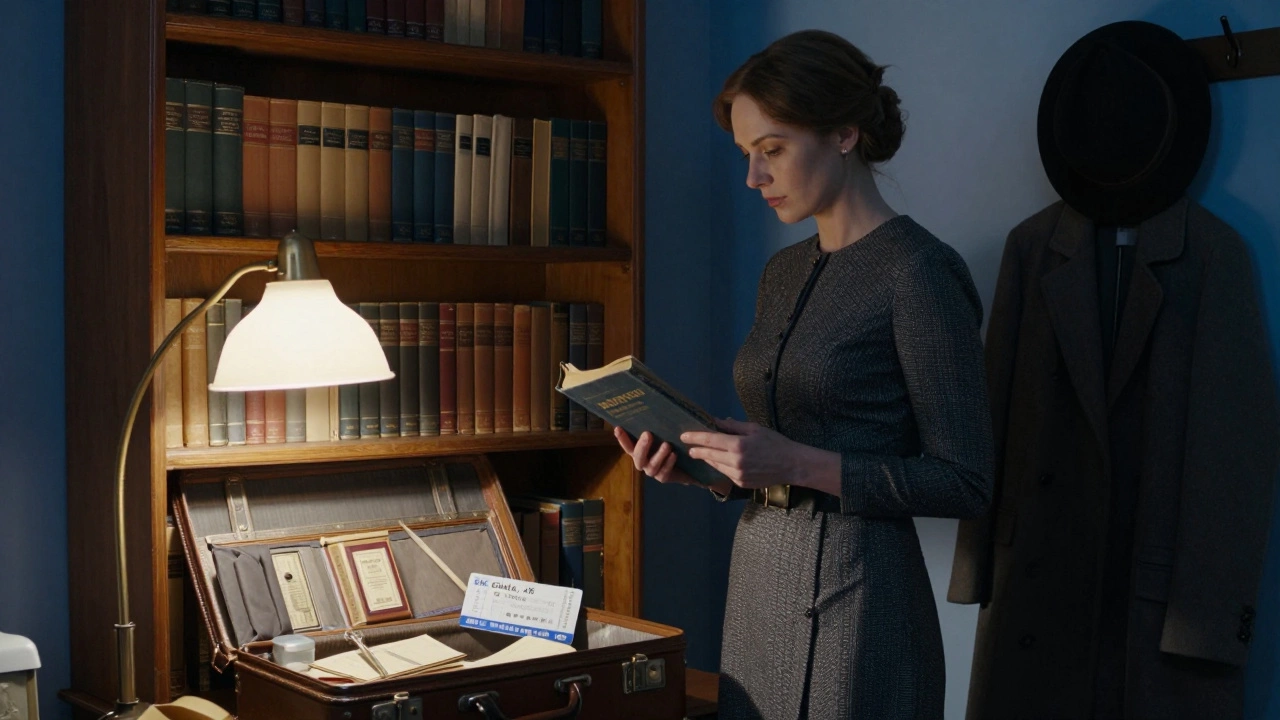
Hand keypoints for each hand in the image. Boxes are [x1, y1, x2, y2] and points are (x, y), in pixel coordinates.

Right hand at [614, 427, 696, 485]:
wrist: (688, 463)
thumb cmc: (673, 443)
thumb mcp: (665, 434)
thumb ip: (657, 426)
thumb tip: (654, 406)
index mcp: (640, 450)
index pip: (628, 445)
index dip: (622, 438)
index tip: (618, 427)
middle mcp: (643, 461)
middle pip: (637, 457)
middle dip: (642, 446)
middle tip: (648, 434)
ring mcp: (652, 471)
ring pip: (651, 466)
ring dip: (658, 455)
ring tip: (667, 444)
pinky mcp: (663, 478)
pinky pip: (664, 473)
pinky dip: (668, 463)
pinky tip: (674, 454)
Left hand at [682, 417, 800, 490]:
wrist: (791, 465)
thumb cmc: (774, 443)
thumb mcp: (754, 429)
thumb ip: (733, 426)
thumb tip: (715, 421)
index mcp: (738, 445)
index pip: (710, 440)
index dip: (695, 437)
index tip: (684, 436)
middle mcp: (735, 462)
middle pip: (709, 455)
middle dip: (697, 450)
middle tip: (689, 447)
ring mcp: (738, 475)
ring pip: (715, 465)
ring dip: (707, 459)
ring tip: (700, 453)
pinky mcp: (741, 483)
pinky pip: (725, 473)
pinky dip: (720, 467)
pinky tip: (718, 461)